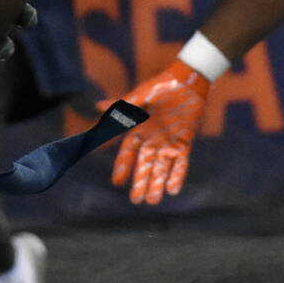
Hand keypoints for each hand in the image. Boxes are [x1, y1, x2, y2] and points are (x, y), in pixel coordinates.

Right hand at [110, 57, 210, 205]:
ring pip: (162, 167)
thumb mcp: (138, 97)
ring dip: (158, 183)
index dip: (122, 167)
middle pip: (145, 165)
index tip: (116, 182)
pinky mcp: (184, 143)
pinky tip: (173, 190)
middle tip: (136, 201)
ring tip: (153, 201)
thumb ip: (121, 107)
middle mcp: (151, 140)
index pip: (127, 152)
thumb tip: (97, 106)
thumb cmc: (159, 87)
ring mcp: (168, 142)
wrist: (186, 81)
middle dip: (141, 182)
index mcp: (137, 130)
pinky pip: (181, 163)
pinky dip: (177, 175)